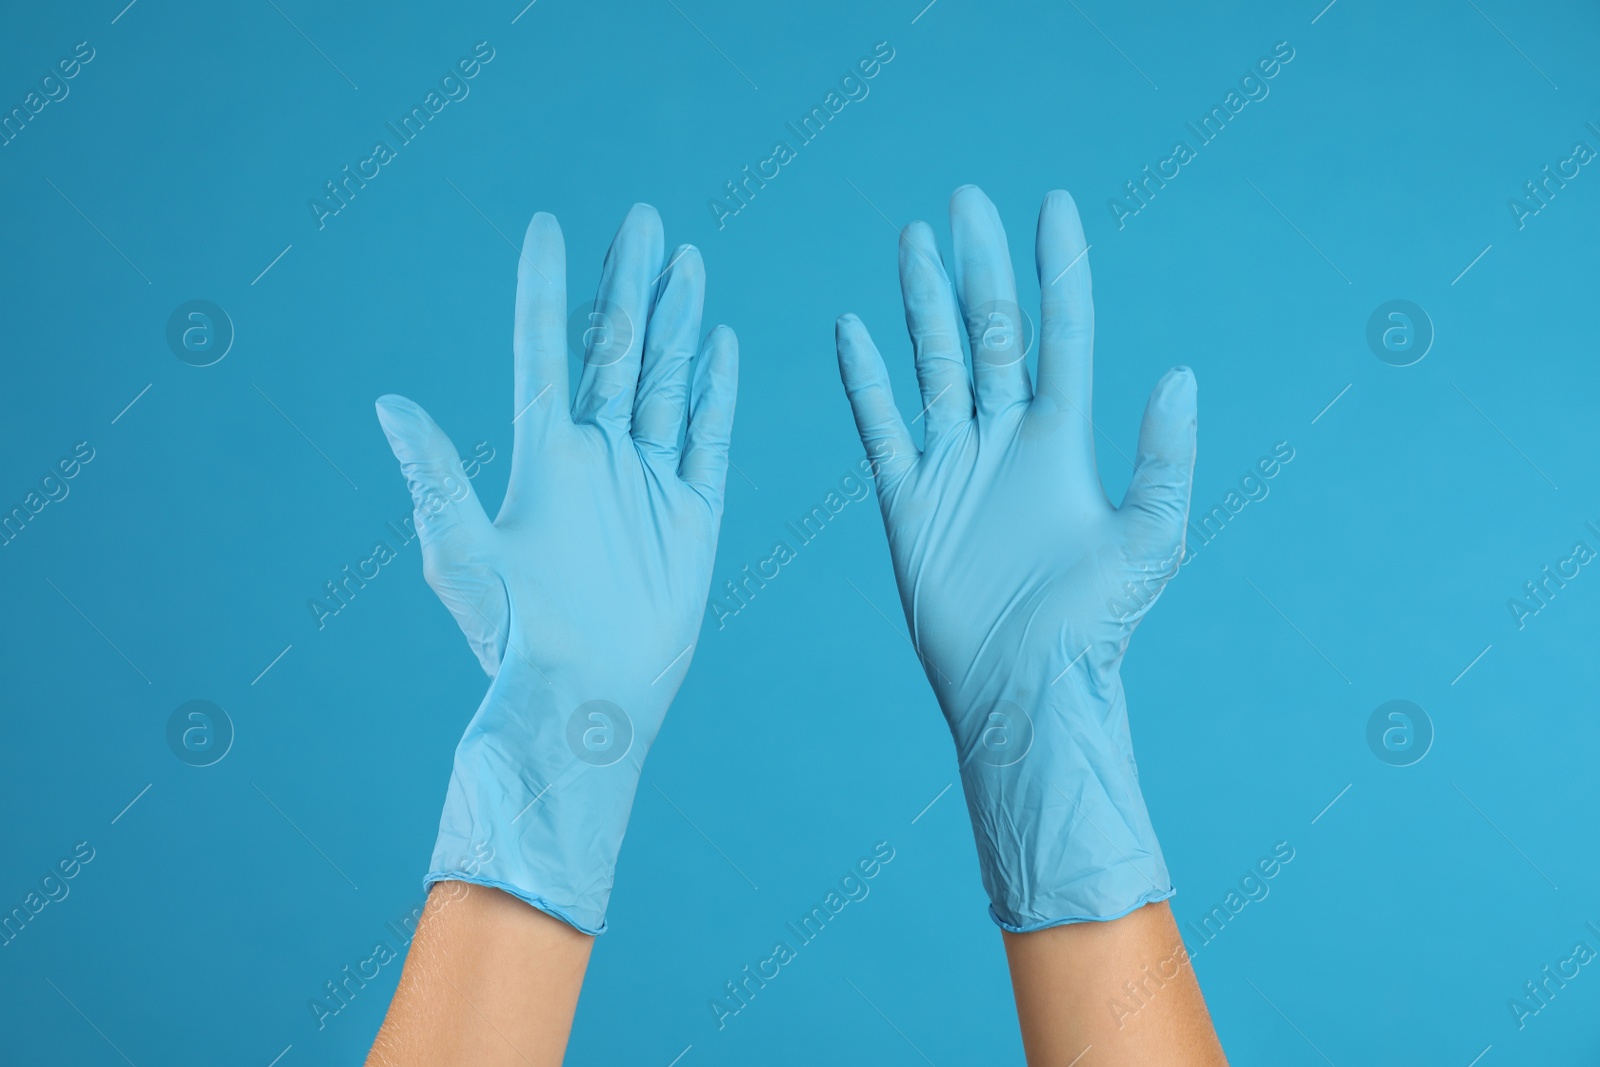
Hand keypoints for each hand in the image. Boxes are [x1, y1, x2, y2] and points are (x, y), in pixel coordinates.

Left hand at [375, 204, 737, 933]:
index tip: (549, 227)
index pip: (545, 351)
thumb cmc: (515, 637)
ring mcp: (647, 482)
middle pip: (617, 351)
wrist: (586, 698)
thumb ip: (435, 476)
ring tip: (686, 262)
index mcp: (544, 456)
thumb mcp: (462, 553)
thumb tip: (389, 402)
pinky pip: (708, 439)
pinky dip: (717, 391)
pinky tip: (721, 344)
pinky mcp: (691, 515)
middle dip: (630, 285)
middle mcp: (597, 458)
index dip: (547, 289)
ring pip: (668, 383)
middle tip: (643, 219)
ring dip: (677, 322)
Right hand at [835, 186, 1196, 929]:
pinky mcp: (907, 503)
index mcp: (1061, 441)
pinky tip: (850, 330)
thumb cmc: (1096, 626)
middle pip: (987, 332)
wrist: (1023, 690)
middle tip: (963, 202)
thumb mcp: (1151, 538)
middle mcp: (1005, 441)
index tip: (1051, 206)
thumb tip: (1181, 373)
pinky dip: (864, 381)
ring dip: (920, 304)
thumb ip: (1165, 458)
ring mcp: (953, 467)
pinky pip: (881, 428)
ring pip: (933, 364)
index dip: (1057, 271)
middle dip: (977, 266)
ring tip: (911, 241)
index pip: (1059, 333)